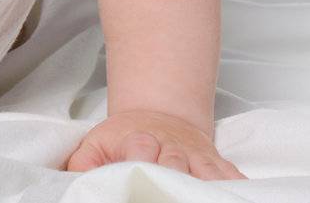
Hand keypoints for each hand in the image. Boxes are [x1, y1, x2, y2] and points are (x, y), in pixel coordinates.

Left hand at [64, 109, 244, 180]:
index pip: (142, 150)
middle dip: (175, 179)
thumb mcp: (95, 144)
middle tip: (172, 193)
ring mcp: (195, 156)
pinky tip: (236, 197)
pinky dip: (234, 186)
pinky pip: (230, 176)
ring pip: (206, 172)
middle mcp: (170, 147)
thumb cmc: (125, 137)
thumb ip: (82, 164)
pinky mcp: (214, 163)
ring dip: (206, 187)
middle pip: (176, 164)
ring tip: (205, 199)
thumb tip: (74, 182)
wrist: (160, 115)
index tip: (140, 171)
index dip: (142, 160)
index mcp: (139, 140)